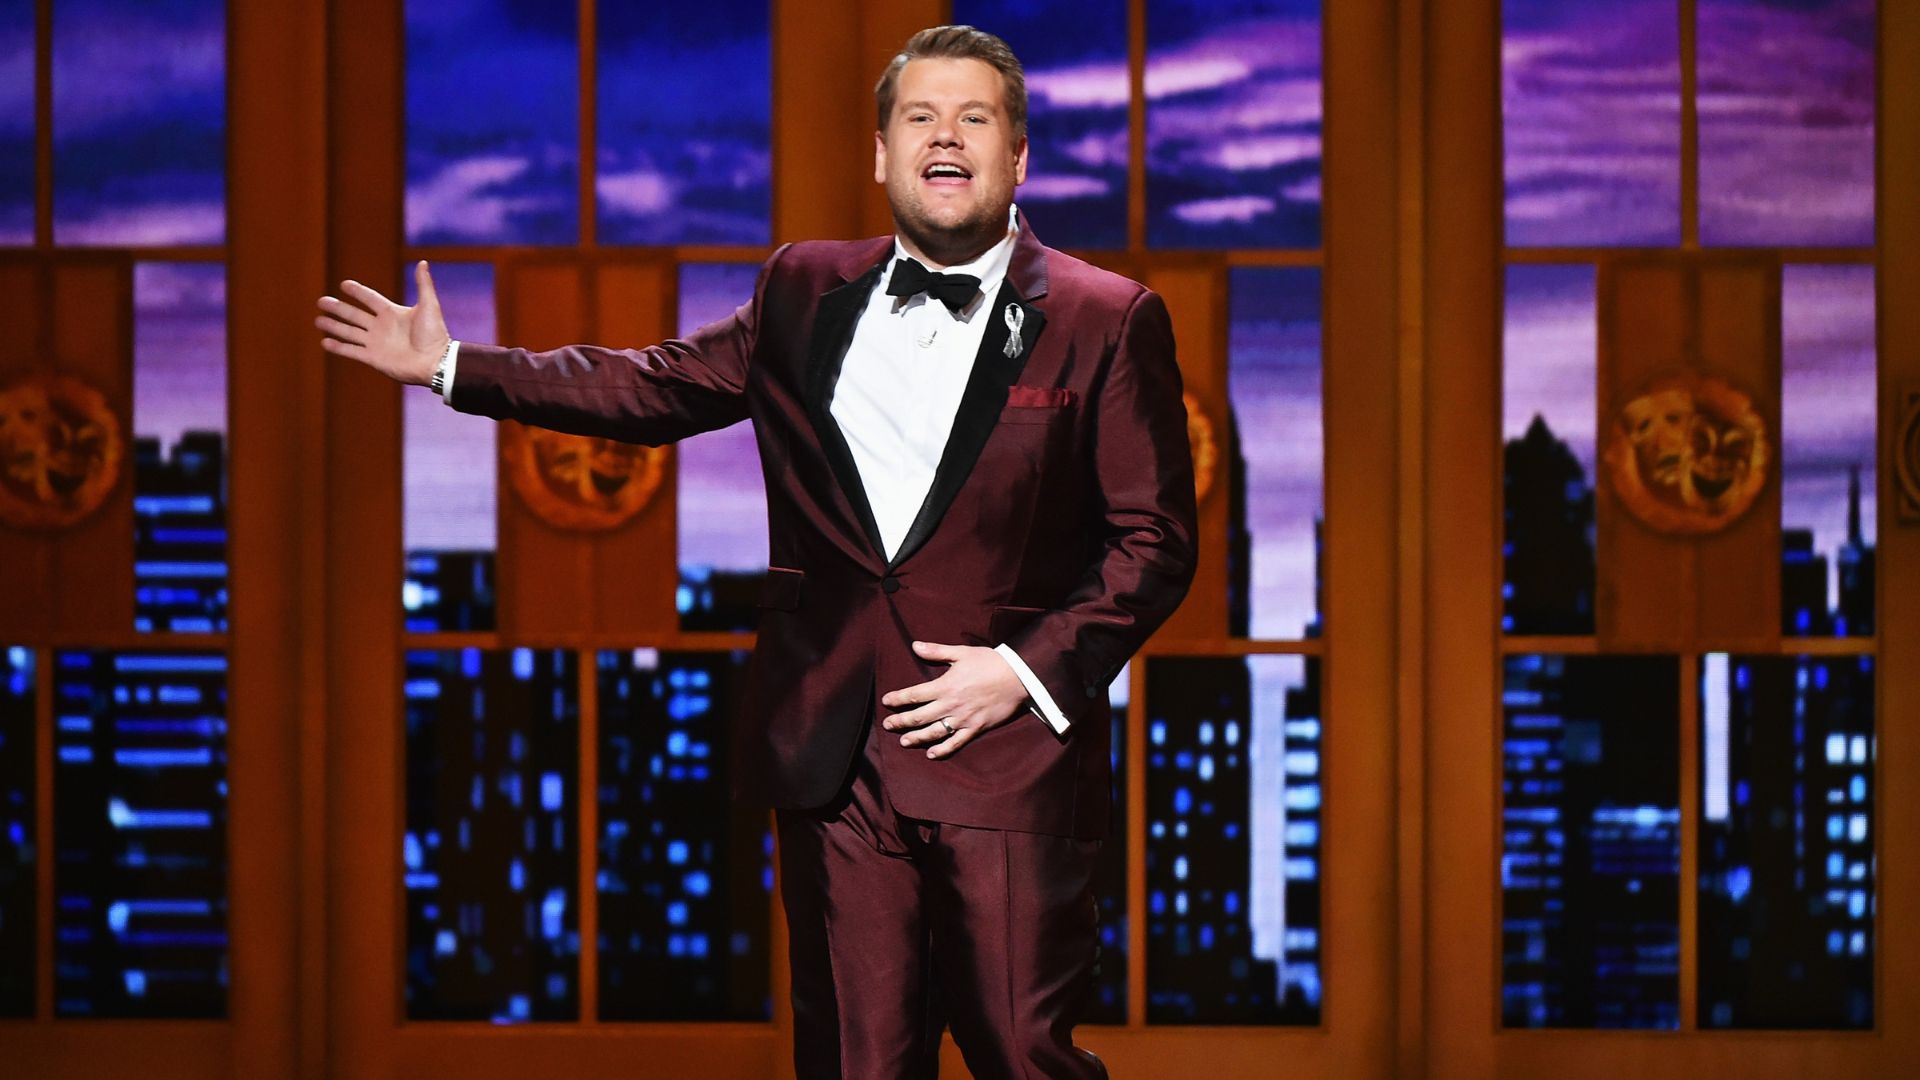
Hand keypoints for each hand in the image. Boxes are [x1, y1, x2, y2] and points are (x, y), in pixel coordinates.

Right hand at [315, 260, 451, 385]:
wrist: (435, 361)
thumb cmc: (434, 334)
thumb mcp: (429, 305)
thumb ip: (423, 284)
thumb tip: (423, 262)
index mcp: (392, 313)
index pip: (370, 299)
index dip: (358, 292)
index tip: (344, 284)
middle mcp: (381, 327)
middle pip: (354, 315)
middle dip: (337, 308)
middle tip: (321, 301)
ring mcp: (376, 343)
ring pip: (349, 332)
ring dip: (333, 326)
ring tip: (318, 320)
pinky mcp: (373, 358)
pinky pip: (351, 351)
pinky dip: (338, 347)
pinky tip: (325, 342)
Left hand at [880, 640, 1031, 759]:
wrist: (1018, 677)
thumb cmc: (990, 662)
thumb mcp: (962, 652)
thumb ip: (936, 652)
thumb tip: (914, 646)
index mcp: (945, 686)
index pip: (914, 694)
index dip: (898, 699)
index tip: (886, 701)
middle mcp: (950, 705)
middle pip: (919, 716)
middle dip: (900, 721)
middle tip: (887, 725)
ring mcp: (963, 719)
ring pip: (934, 732)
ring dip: (916, 738)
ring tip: (903, 741)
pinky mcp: (976, 728)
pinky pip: (956, 743)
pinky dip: (943, 750)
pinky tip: (931, 754)